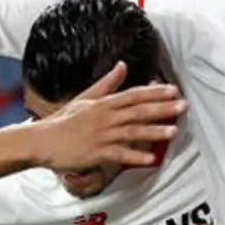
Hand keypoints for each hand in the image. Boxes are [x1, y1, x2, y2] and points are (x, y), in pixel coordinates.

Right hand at [38, 62, 185, 170]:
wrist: (41, 141)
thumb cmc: (64, 120)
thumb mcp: (86, 98)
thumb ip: (107, 83)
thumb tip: (123, 65)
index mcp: (104, 103)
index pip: (134, 95)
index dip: (154, 92)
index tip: (173, 90)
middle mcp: (105, 117)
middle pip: (138, 111)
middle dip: (162, 109)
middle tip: (183, 106)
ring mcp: (102, 136)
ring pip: (132, 132)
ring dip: (154, 131)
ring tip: (174, 131)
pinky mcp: (96, 153)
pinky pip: (119, 155)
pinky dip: (135, 157)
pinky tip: (151, 159)